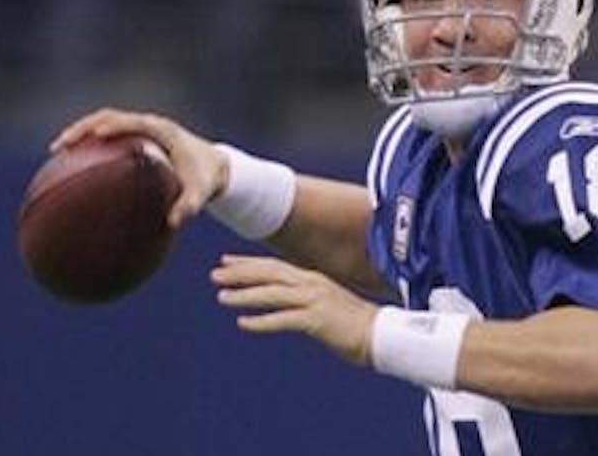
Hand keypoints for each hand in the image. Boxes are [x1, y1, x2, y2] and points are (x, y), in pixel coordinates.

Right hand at [49, 108, 227, 228]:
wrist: (215, 167)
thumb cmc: (206, 178)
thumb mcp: (201, 194)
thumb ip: (189, 207)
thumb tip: (173, 223)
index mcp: (161, 130)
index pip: (131, 122)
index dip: (110, 126)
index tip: (91, 137)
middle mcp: (148, 125)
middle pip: (108, 117)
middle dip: (83, 128)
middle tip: (60, 146)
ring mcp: (140, 130)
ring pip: (104, 123)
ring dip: (80, 133)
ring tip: (57, 152)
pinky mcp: (135, 138)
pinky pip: (108, 137)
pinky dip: (89, 145)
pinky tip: (71, 164)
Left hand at [212, 254, 378, 365]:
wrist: (382, 335)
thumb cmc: (354, 324)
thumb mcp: (327, 305)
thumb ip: (306, 301)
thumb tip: (287, 304)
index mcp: (313, 279)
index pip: (275, 267)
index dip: (249, 263)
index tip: (225, 262)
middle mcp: (312, 284)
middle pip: (271, 274)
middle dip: (241, 273)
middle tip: (215, 274)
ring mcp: (316, 300)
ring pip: (273, 294)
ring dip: (246, 295)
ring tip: (222, 297)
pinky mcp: (318, 320)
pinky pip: (284, 319)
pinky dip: (263, 321)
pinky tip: (244, 324)